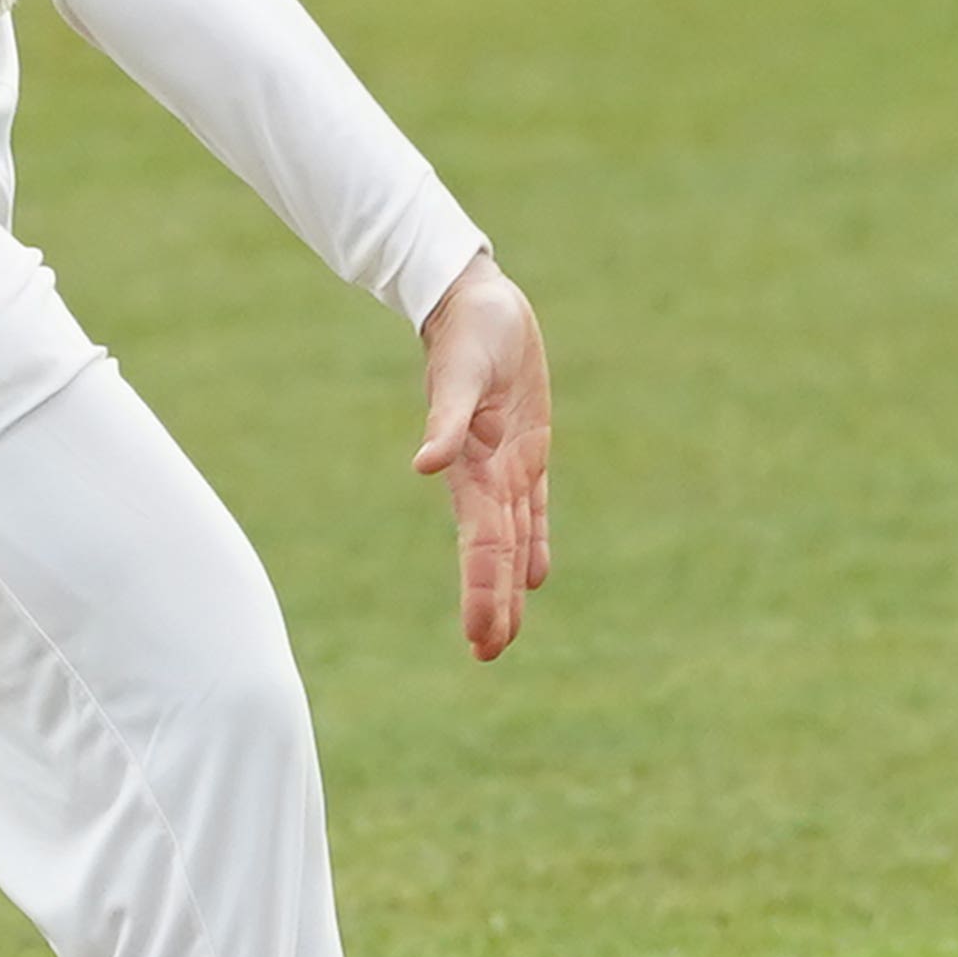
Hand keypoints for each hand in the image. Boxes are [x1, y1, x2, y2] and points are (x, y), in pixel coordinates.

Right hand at [412, 252, 553, 661]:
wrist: (476, 301)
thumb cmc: (468, 332)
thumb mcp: (459, 374)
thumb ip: (446, 422)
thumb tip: (424, 466)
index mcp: (472, 468)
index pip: (482, 545)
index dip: (482, 591)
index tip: (480, 637)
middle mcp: (489, 476)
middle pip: (495, 553)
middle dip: (491, 604)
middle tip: (488, 654)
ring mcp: (507, 465)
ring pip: (512, 538)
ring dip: (507, 585)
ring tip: (504, 632)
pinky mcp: (527, 447)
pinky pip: (532, 507)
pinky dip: (532, 543)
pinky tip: (533, 577)